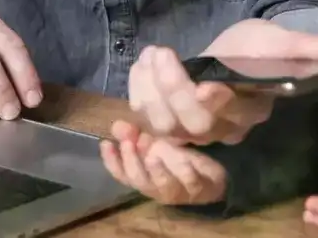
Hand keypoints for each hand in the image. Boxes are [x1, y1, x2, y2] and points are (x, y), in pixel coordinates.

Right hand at [100, 119, 226, 205]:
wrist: (212, 173)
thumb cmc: (178, 157)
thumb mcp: (156, 141)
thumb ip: (135, 134)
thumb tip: (116, 125)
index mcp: (144, 177)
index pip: (122, 173)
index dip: (112, 161)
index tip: (106, 143)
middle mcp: (157, 189)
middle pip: (139, 181)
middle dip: (133, 162)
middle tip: (129, 142)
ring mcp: (177, 192)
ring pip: (163, 187)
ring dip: (156, 171)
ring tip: (153, 154)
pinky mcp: (198, 190)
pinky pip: (191, 184)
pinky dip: (185, 172)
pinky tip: (183, 159)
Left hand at [128, 19, 317, 145]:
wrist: (237, 52)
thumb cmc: (258, 49)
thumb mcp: (281, 41)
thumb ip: (304, 48)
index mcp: (250, 109)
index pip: (231, 115)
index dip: (216, 103)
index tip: (206, 84)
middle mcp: (221, 126)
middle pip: (193, 125)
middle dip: (173, 90)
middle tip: (163, 54)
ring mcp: (191, 125)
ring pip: (164, 124)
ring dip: (150, 90)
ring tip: (152, 54)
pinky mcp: (168, 117)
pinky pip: (145, 115)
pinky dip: (137, 89)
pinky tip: (142, 63)